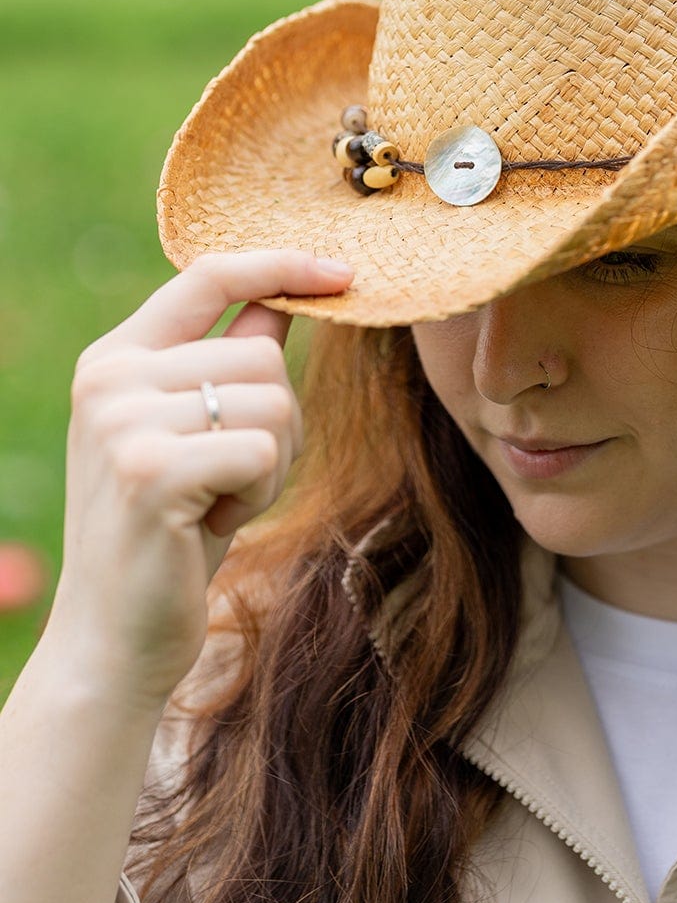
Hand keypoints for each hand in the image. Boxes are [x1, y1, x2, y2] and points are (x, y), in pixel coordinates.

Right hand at [42, 250, 353, 712]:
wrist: (115, 637)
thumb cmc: (170, 529)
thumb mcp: (197, 430)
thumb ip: (229, 358)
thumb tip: (288, 294)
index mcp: (114, 357)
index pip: (209, 276)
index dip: (281, 265)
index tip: (341, 273)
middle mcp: (109, 378)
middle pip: (262, 355)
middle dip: (278, 421)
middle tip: (230, 478)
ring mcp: (122, 422)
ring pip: (273, 400)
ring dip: (270, 462)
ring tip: (216, 501)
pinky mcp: (151, 471)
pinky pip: (264, 450)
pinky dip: (259, 492)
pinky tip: (210, 524)